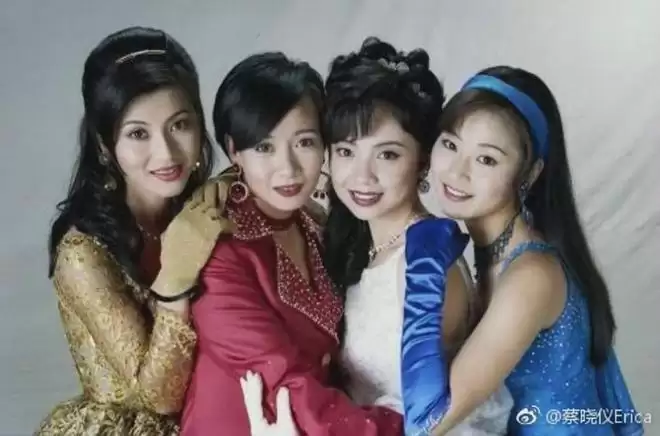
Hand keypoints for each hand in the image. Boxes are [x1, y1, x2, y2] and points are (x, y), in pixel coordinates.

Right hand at [151, 182, 233, 296]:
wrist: (177, 270)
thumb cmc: (171, 257)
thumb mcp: (169, 235)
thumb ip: (176, 224)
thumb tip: (180, 219)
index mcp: (180, 216)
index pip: (193, 199)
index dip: (203, 192)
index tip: (210, 186)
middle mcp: (191, 216)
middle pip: (205, 197)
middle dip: (215, 189)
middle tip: (224, 183)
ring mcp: (202, 222)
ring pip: (215, 205)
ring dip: (223, 200)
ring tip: (231, 194)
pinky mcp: (211, 232)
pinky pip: (224, 222)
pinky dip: (230, 224)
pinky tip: (235, 226)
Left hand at [240, 371, 297, 435]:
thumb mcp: (287, 425)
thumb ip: (284, 407)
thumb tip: (283, 387)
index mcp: (258, 423)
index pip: (254, 402)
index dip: (254, 387)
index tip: (255, 373)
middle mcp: (255, 423)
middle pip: (250, 403)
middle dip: (249, 388)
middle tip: (247, 373)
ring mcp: (258, 426)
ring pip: (252, 406)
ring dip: (250, 392)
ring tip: (246, 381)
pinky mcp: (263, 428)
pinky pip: (256, 410)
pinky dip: (255, 399)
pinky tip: (256, 397)